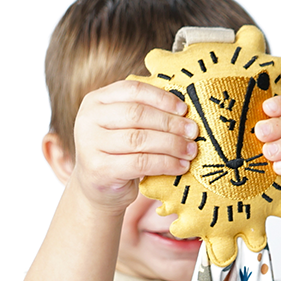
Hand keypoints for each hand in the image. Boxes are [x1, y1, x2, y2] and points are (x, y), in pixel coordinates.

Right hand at [70, 80, 199, 211]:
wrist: (99, 190)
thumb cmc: (119, 154)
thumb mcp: (125, 127)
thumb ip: (144, 113)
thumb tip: (183, 108)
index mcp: (96, 100)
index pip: (132, 90)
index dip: (161, 98)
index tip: (184, 109)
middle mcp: (88, 119)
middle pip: (137, 114)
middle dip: (170, 123)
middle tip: (193, 131)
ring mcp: (90, 145)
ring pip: (140, 139)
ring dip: (171, 144)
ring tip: (190, 150)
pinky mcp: (100, 169)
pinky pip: (140, 163)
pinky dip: (165, 163)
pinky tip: (180, 166)